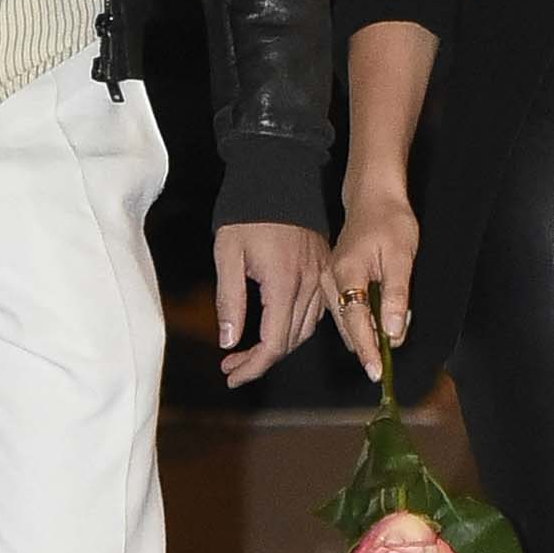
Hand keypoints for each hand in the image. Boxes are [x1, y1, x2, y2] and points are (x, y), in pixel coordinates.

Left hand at [213, 222, 327, 386]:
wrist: (277, 176)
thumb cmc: (247, 213)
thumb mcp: (227, 255)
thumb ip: (229, 301)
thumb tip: (228, 342)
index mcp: (284, 283)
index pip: (273, 343)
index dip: (252, 367)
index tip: (231, 376)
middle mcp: (309, 284)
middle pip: (290, 341)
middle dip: (260, 360)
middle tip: (231, 364)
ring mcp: (321, 276)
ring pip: (306, 329)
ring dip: (279, 346)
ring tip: (247, 351)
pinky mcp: (325, 269)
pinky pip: (317, 311)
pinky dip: (296, 327)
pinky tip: (275, 327)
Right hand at [323, 186, 418, 382]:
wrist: (374, 197)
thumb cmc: (390, 221)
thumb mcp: (400, 258)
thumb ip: (395, 296)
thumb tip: (393, 333)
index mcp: (346, 273)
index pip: (357, 322)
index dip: (368, 350)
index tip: (376, 372)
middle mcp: (331, 280)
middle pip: (349, 326)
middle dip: (369, 345)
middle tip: (389, 357)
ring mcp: (329, 280)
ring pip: (347, 320)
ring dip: (367, 334)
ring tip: (388, 339)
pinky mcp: (334, 279)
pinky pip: (347, 310)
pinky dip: (362, 321)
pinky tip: (378, 322)